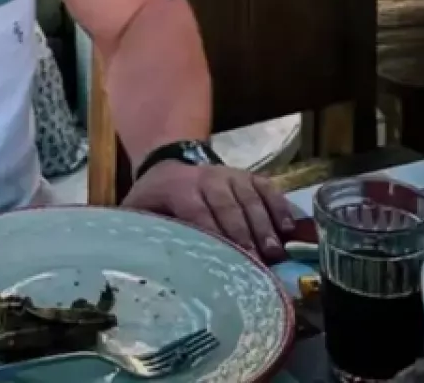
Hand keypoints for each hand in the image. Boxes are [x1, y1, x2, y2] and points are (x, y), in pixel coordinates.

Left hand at [121, 160, 294, 262]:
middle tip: (259, 265)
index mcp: (178, 187)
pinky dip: (279, 206)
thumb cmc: (154, 196)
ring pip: (250, 197)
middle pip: (228, 206)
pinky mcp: (248, 176)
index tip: (227, 261)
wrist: (168, 160)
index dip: (214, 235)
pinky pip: (267, 188)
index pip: (198, 211)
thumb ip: (138, 229)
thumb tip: (134, 259)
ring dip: (264, 225)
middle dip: (244, 235)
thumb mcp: (138, 208)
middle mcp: (208, 178)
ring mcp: (231, 174)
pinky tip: (289, 228)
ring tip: (276, 252)